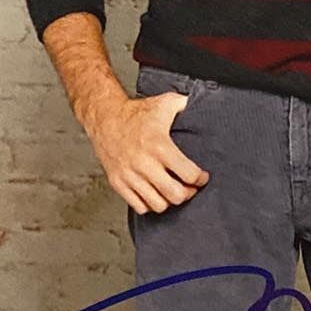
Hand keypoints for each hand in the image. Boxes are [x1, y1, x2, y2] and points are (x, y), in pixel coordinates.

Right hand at [88, 92, 210, 214]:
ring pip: (158, 205)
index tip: (201, 176)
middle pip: (175, 195)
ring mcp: (129, 175)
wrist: (104, 118)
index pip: (188, 174)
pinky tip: (155, 192)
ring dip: (169, 200)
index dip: (200, 178)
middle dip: (187, 193)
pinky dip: (150, 204)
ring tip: (172, 190)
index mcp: (159, 145)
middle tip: (190, 187)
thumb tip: (206, 104)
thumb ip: (187, 105)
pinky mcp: (118, 182)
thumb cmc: (136, 113)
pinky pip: (139, 206)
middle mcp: (144, 163)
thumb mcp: (165, 103)